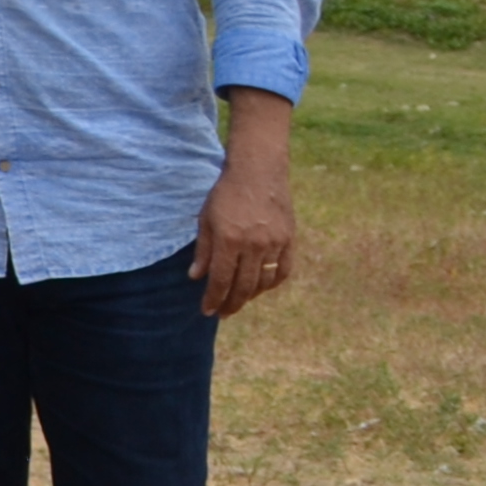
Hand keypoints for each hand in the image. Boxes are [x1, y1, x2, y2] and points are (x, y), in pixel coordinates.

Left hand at [193, 159, 295, 317]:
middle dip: (231, 303)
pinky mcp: (289, 240)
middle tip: (223, 313)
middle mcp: (253, 246)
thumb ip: (203, 250)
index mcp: (229, 240)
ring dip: (251, 296)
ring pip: (264, 282)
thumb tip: (196, 277)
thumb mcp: (206, 219)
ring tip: (239, 301)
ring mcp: (274, 243)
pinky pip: (283, 270)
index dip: (213, 299)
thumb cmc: (225, 194)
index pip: (220, 280)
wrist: (258, 172)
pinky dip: (272, 283)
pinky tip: (262, 287)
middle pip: (243, 286)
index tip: (208, 310)